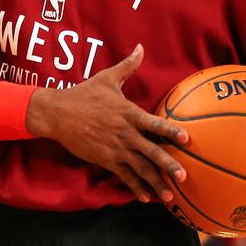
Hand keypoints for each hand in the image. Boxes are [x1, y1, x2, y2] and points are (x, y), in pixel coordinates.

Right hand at [26, 45, 188, 203]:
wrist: (58, 113)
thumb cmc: (84, 94)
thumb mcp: (107, 78)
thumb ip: (128, 65)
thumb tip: (141, 48)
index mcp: (129, 113)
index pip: (155, 124)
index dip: (172, 132)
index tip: (187, 139)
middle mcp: (125, 134)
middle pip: (152, 152)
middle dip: (169, 165)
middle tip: (184, 176)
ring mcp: (115, 149)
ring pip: (140, 169)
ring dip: (156, 183)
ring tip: (169, 196)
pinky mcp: (105, 159)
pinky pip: (124, 176)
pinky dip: (135, 187)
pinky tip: (144, 197)